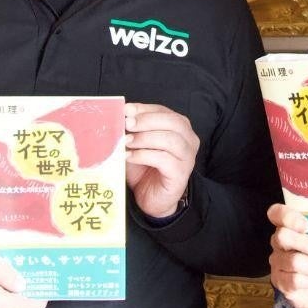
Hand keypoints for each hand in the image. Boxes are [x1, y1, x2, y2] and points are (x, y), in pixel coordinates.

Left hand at [124, 102, 198, 218]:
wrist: (152, 198)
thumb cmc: (145, 169)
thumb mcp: (136, 144)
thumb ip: (132, 130)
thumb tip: (119, 115)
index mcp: (180, 128)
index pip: (164, 111)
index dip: (145, 109)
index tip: (126, 110)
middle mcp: (189, 140)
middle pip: (173, 122)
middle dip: (147, 120)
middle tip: (127, 123)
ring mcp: (187, 157)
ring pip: (171, 140)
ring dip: (145, 138)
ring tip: (126, 142)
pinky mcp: (181, 173)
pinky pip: (164, 160)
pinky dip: (144, 155)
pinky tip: (129, 157)